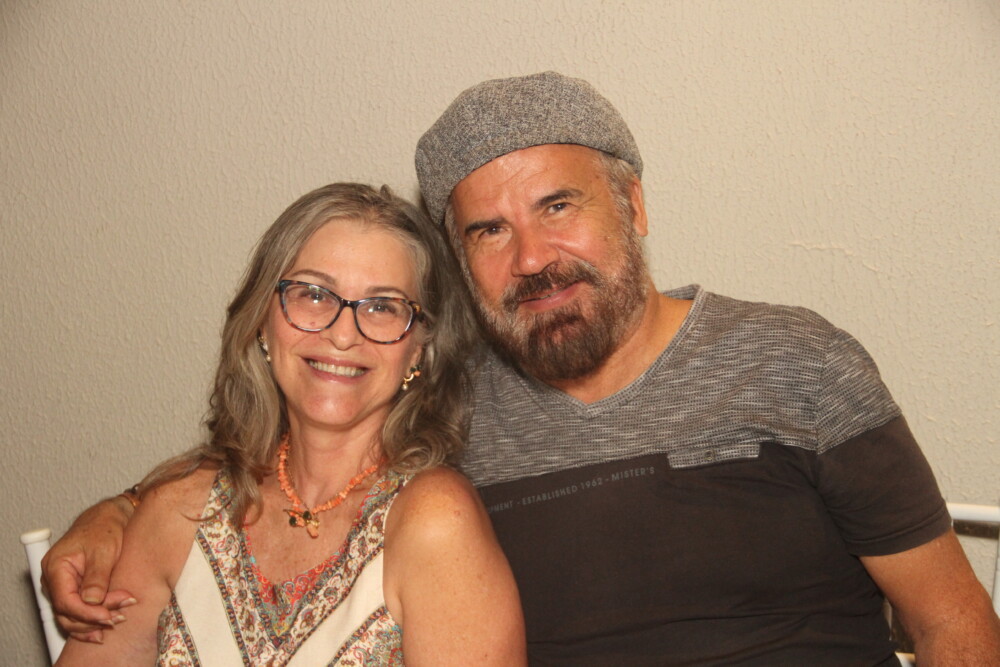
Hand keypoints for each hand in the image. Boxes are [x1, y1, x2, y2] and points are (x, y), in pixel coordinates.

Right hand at [42, 496, 136, 641]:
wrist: (109, 517)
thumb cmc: (104, 528)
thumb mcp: (104, 550)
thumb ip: (97, 577)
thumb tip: (91, 601)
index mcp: (55, 567)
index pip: (65, 601)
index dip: (86, 614)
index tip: (108, 616)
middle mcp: (53, 579)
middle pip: (67, 612)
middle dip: (93, 619)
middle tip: (119, 617)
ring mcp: (62, 586)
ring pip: (71, 615)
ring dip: (93, 622)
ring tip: (118, 619)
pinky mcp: (73, 589)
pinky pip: (77, 611)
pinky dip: (91, 619)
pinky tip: (107, 623)